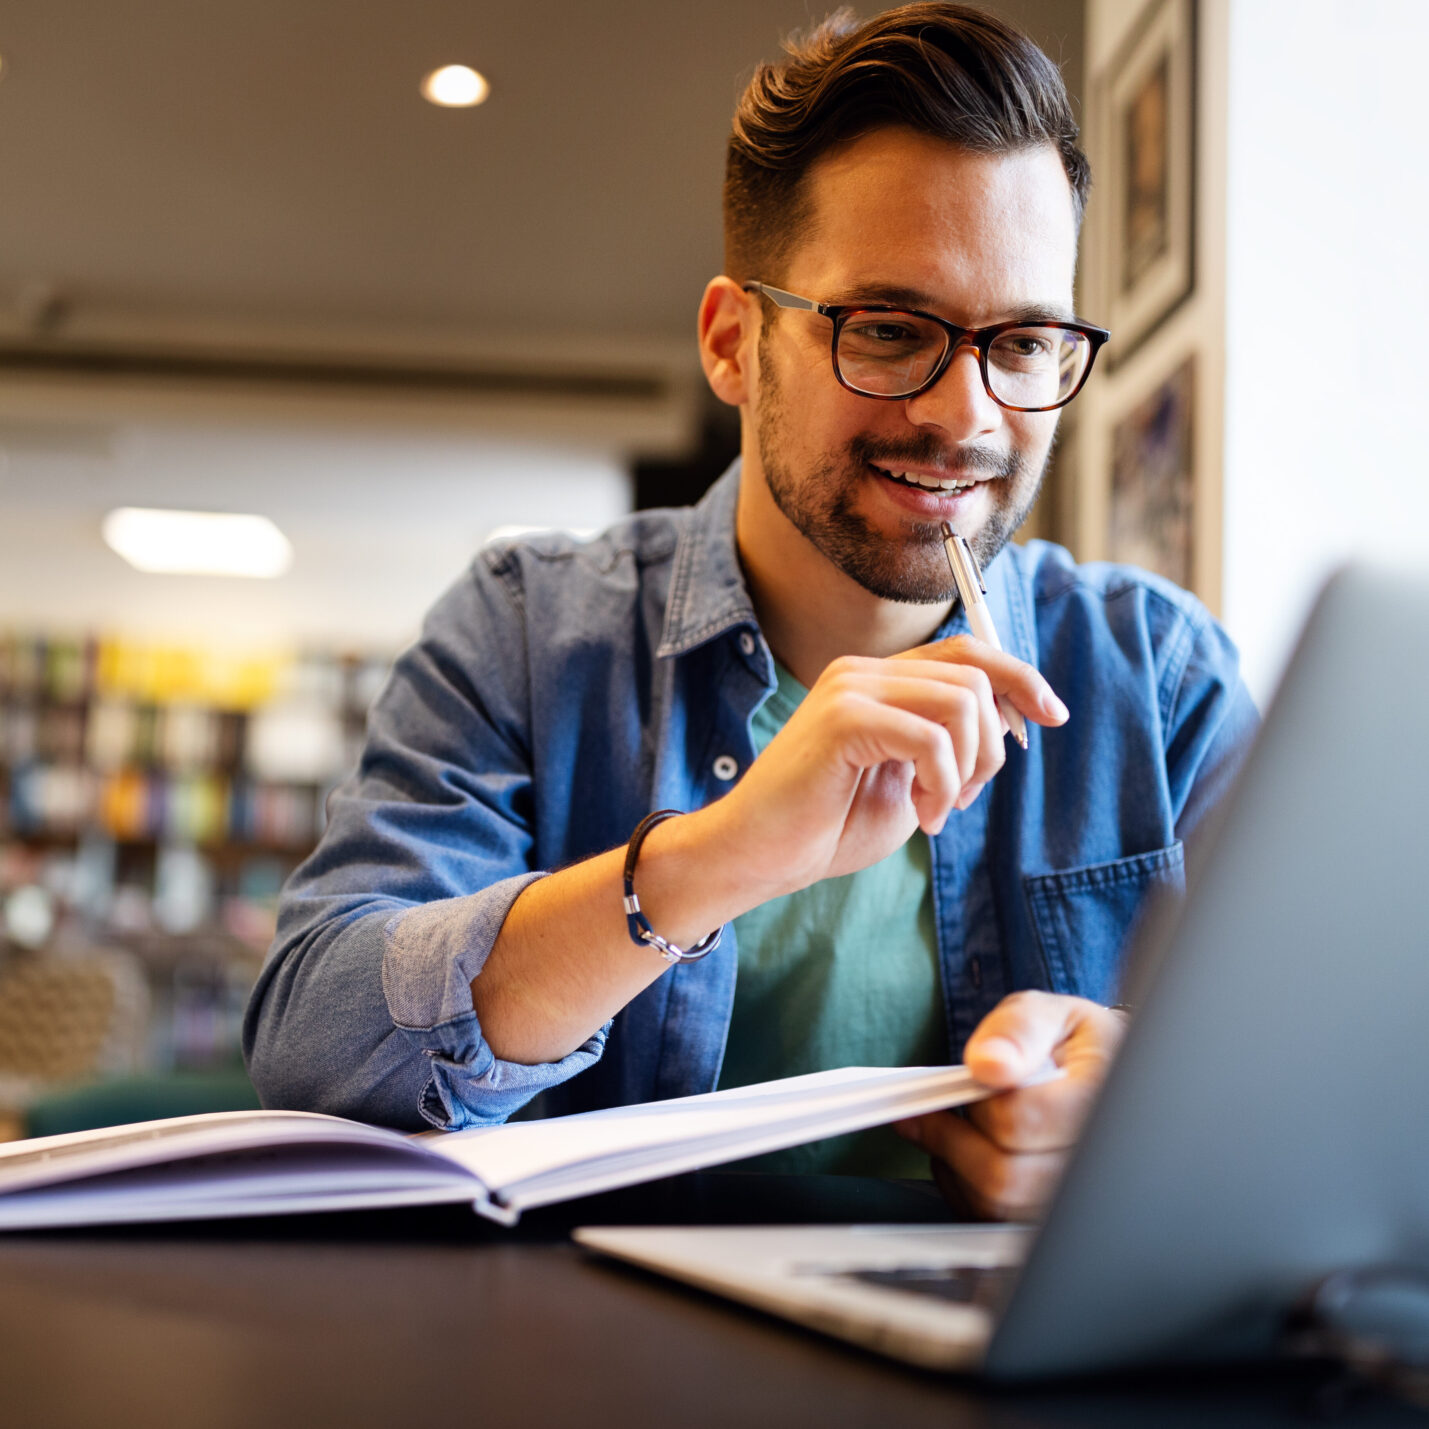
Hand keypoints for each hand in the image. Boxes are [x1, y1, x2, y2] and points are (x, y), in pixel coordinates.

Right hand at [705, 636, 1067, 902]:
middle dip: (991, 747)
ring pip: (961, 703)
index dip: (1020, 677)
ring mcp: (850, 689)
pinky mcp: (841, 720)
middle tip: (960, 799)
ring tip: (936, 809)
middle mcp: (864, 671)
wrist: (759, 856)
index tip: (1052, 717)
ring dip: (967, 769)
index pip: (968, 651)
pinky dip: (941, 783)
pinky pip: (930, 738)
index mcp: (879, 679)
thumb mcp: (907, 780)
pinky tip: (921, 815)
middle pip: (974, 677)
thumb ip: (948, 745)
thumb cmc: (827, 825)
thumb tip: (1010, 719)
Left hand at [895, 992, 1126, 1220]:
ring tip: (951, 1125)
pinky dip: (962, 1186)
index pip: (1021, 1121)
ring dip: (954, 1163)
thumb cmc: (1070, 1044)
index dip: (978, 1102)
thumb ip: (1017, 1030)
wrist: (1097, 1074)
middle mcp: (1096, 1160)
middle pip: (1004, 1174)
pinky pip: (990, 1218)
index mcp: (1101, 1102)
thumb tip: (987, 1064)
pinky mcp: (1049, 1216)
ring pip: (995, 1203)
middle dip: (954, 1137)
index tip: (954, 1084)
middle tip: (933, 1106)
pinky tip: (966, 1151)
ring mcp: (1077, 1197)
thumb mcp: (1048, 1014)